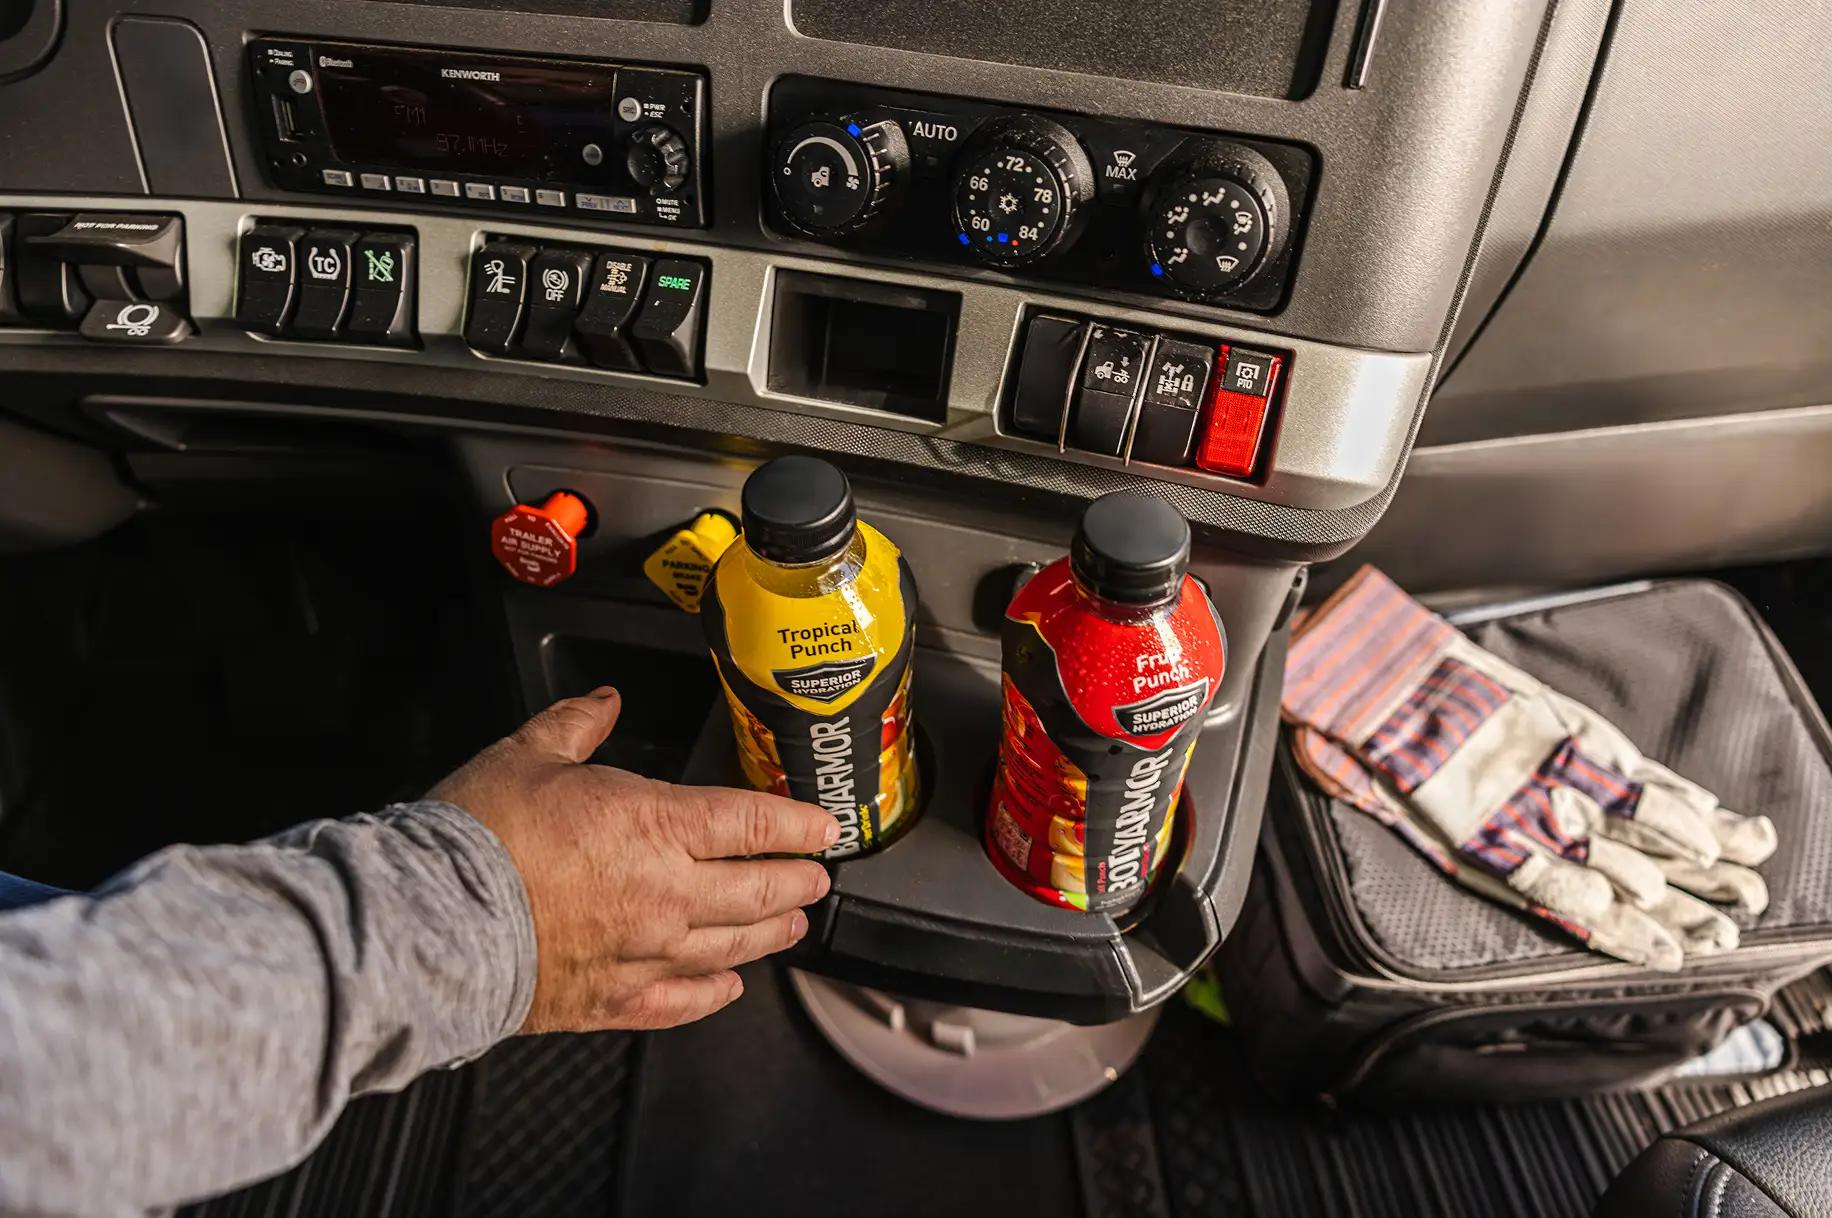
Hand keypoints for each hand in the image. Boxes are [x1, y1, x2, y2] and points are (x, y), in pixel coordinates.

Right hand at [429, 688, 838, 1032]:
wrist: (432, 921)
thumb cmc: (478, 838)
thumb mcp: (528, 754)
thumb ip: (577, 724)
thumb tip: (604, 701)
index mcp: (657, 825)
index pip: (755, 826)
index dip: (800, 827)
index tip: (825, 829)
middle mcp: (667, 893)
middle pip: (758, 891)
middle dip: (797, 883)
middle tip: (817, 880)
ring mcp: (645, 951)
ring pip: (731, 947)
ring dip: (769, 935)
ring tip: (790, 927)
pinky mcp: (614, 998)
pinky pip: (681, 1000)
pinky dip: (712, 993)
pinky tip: (726, 987)